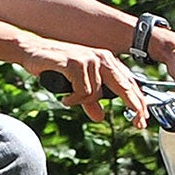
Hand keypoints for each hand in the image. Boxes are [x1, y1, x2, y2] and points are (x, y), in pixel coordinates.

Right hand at [22, 40, 148, 126]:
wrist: (32, 51)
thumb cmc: (55, 66)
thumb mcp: (76, 86)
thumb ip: (90, 101)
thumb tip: (100, 116)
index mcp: (106, 61)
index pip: (129, 82)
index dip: (138, 101)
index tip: (143, 119)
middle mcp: (101, 58)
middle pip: (125, 86)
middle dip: (134, 106)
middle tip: (139, 123)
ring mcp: (89, 59)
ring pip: (96, 93)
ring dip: (82, 101)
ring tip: (69, 99)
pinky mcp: (76, 63)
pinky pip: (82, 91)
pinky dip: (73, 99)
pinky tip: (65, 98)